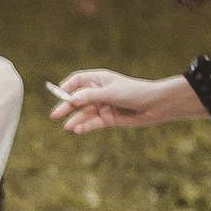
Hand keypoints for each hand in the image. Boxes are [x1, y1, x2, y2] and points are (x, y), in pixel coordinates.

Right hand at [51, 69, 205, 133]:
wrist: (155, 105)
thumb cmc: (134, 92)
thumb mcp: (109, 92)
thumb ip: (89, 96)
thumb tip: (70, 100)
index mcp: (99, 79)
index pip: (78, 80)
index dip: (67, 87)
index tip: (58, 94)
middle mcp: (100, 92)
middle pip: (78, 99)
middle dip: (66, 107)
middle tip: (55, 116)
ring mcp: (104, 106)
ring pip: (85, 113)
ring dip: (76, 120)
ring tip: (68, 127)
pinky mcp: (109, 119)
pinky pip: (94, 123)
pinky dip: (86, 126)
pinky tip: (79, 130)